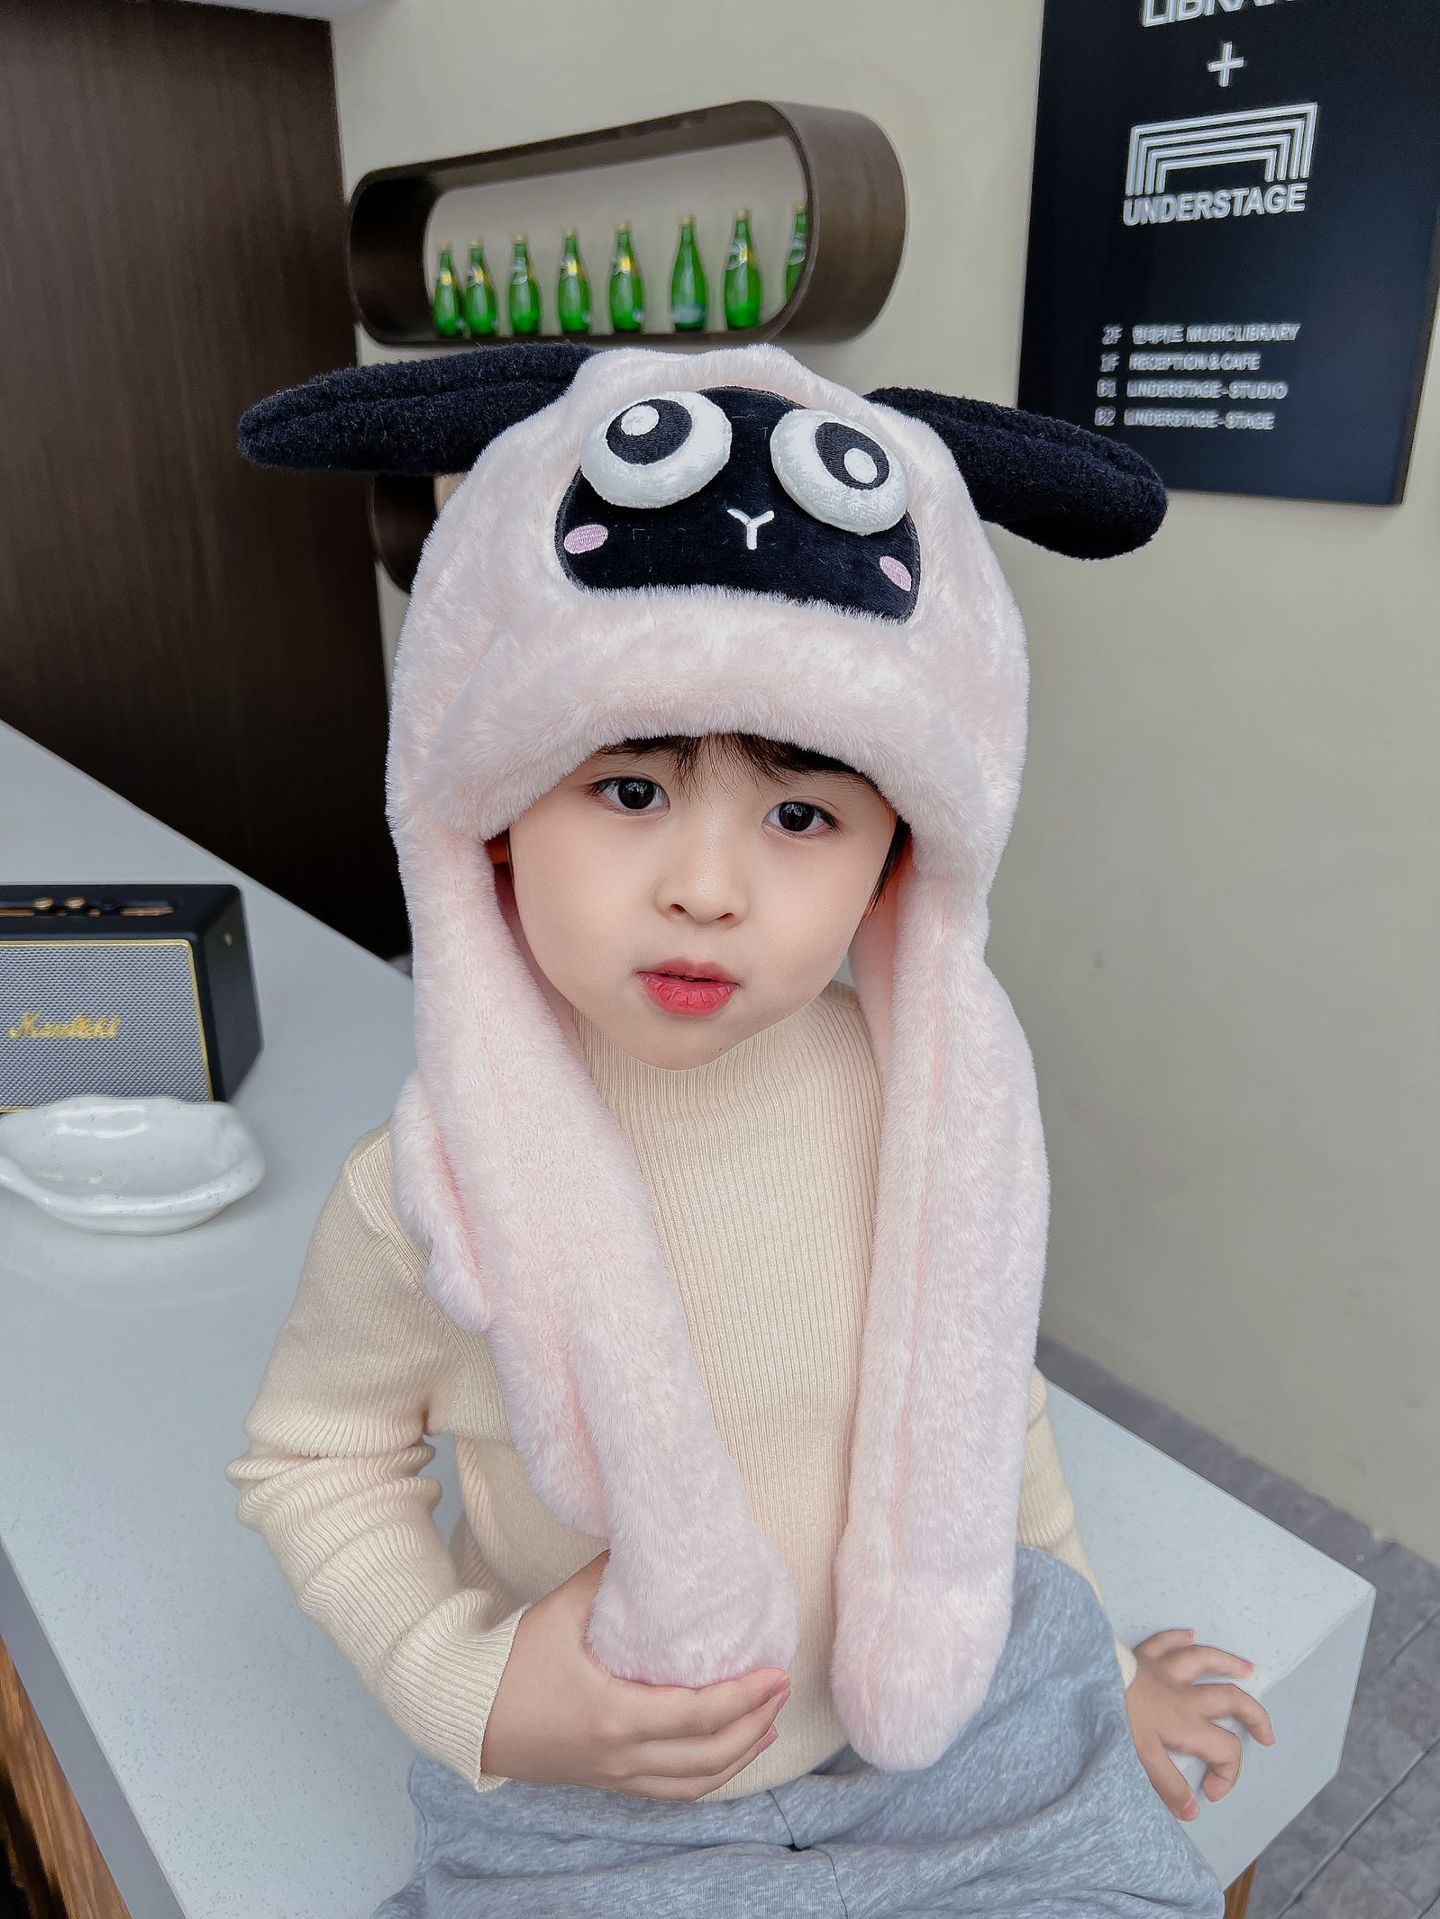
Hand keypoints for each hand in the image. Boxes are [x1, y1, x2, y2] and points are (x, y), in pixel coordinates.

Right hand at [479, 1550, 790, 1799]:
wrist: (466, 1712)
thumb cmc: (512, 1660)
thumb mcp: (561, 1611)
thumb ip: (606, 1575)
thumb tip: (647, 1537)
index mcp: (613, 1715)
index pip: (697, 1716)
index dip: (744, 1699)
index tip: (776, 1674)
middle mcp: (620, 1755)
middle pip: (708, 1756)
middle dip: (754, 1724)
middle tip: (782, 1689)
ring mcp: (615, 1775)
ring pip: (694, 1783)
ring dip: (739, 1756)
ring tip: (768, 1725)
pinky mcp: (607, 1781)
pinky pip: (670, 1790)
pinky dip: (707, 1777)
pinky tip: (725, 1755)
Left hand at [1125, 1627, 1275, 1821]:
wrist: (1082, 1677)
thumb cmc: (1111, 1717)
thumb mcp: (1140, 1759)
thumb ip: (1168, 1785)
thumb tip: (1192, 1810)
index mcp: (1185, 1723)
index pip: (1226, 1749)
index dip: (1228, 1775)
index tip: (1211, 1792)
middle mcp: (1182, 1693)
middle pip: (1231, 1699)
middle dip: (1254, 1715)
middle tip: (1266, 1733)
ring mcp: (1163, 1669)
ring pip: (1205, 1660)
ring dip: (1229, 1663)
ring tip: (1247, 1669)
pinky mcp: (1141, 1655)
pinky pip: (1166, 1641)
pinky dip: (1180, 1637)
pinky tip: (1189, 1634)